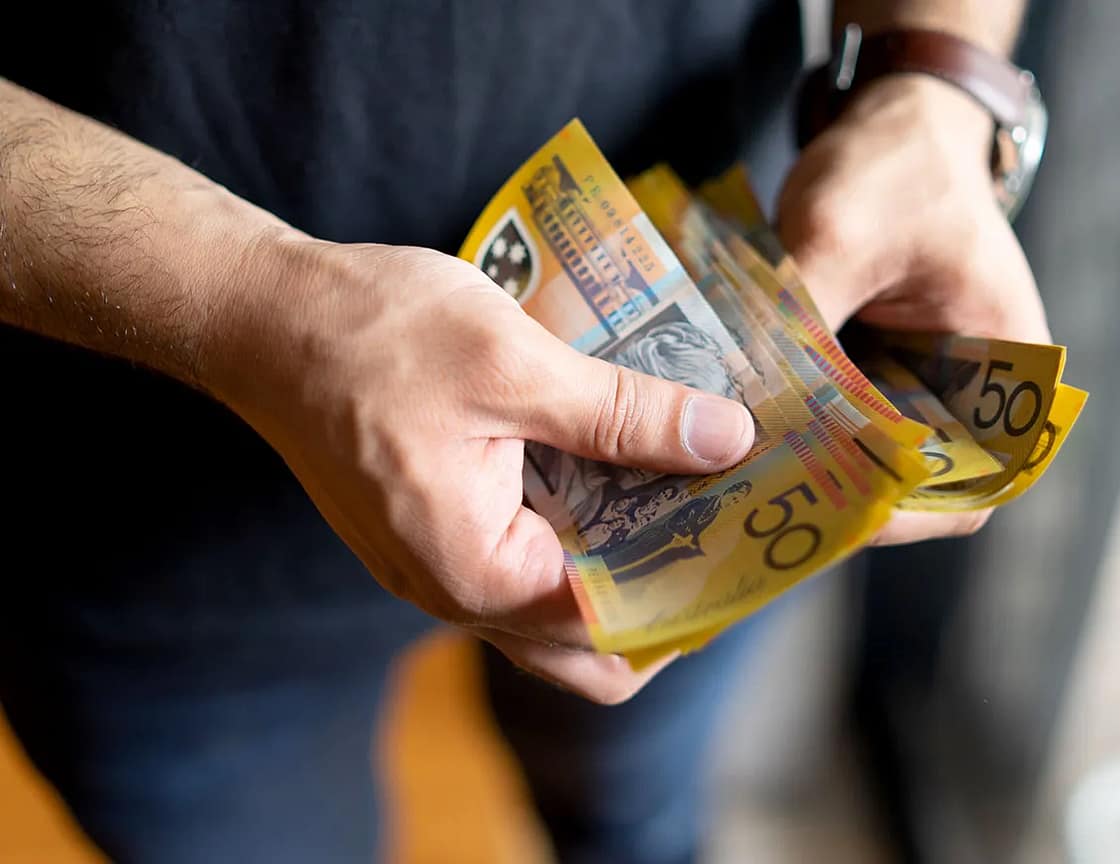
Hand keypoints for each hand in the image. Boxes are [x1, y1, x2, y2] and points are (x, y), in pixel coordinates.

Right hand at [204, 235, 754, 702]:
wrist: (263, 315)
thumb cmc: (372, 335)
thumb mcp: (515, 365)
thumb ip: (626, 414)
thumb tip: (728, 441)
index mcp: (478, 573)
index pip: (616, 628)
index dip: (693, 591)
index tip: (750, 543)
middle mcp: (456, 593)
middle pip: (591, 645)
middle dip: (666, 595)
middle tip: (726, 527)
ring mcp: (439, 569)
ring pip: (558, 608)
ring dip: (623, 563)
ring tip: (688, 493)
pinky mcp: (434, 532)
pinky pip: (524, 563)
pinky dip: (579, 533)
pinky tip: (617, 468)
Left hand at [777, 76, 1050, 543]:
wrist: (895, 121)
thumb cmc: (897, 167)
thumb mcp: (842, 231)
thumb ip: (796, 319)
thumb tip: (726, 400)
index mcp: (1008, 369)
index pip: (970, 484)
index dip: (903, 514)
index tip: (827, 510)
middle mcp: (972, 392)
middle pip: (909, 482)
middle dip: (834, 492)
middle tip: (754, 501)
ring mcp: (920, 385)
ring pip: (863, 456)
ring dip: (804, 461)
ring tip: (734, 471)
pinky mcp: (873, 373)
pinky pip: (834, 418)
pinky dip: (790, 421)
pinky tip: (732, 422)